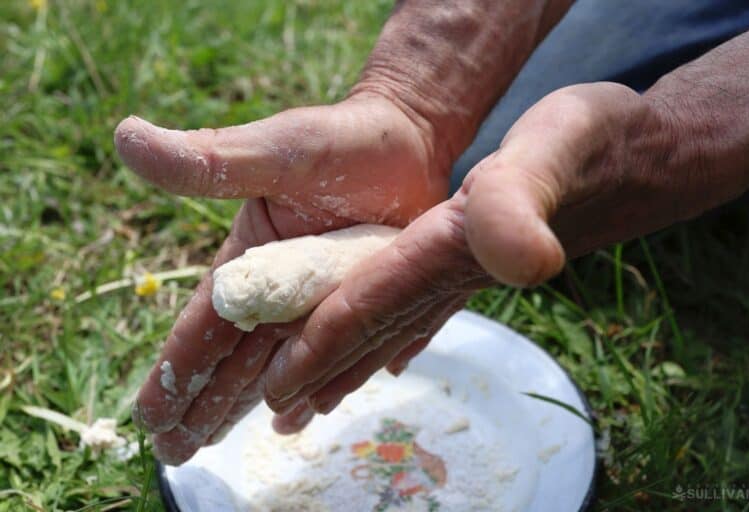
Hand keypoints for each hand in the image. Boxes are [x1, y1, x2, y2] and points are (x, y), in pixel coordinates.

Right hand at [115, 93, 449, 464]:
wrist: (413, 139)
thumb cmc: (345, 139)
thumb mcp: (277, 152)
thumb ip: (211, 161)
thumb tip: (125, 138)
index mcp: (252, 260)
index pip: (204, 328)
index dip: (175, 372)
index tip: (149, 418)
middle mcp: (285, 287)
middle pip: (236, 359)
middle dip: (202, 405)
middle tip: (173, 452)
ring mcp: (327, 300)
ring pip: (284, 365)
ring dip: (255, 403)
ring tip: (222, 440)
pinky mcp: (368, 303)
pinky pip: (343, 354)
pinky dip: (324, 384)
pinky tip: (311, 409)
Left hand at [261, 82, 708, 417]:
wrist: (640, 159)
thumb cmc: (596, 146)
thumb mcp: (555, 150)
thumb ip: (524, 202)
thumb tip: (525, 263)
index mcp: (453, 249)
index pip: (375, 306)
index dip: (324, 346)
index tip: (278, 387)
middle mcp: (454, 272)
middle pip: (375, 332)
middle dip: (325, 373)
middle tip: (276, 414)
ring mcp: (467, 273)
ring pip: (394, 329)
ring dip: (353, 365)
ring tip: (315, 399)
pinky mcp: (476, 261)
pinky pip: (420, 309)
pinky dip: (393, 336)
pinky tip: (389, 354)